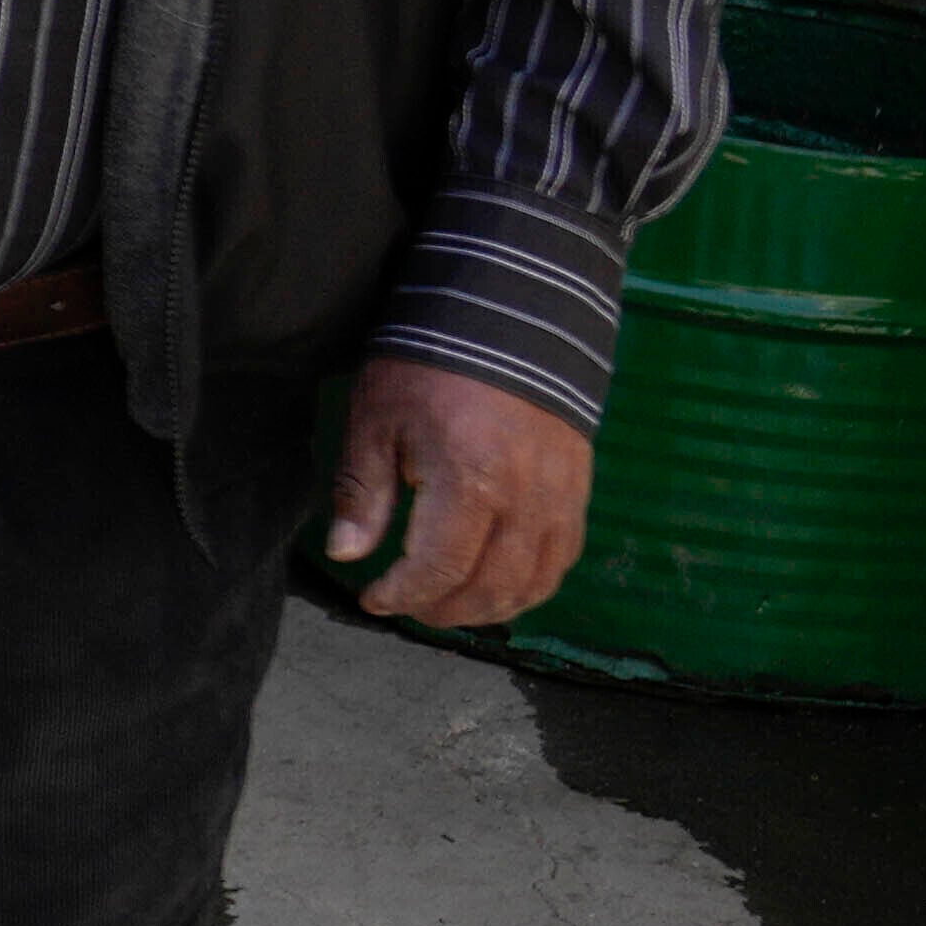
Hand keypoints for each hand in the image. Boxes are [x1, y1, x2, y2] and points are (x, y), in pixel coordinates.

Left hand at [322, 356, 592, 632]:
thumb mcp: (378, 420)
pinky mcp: (579, 489)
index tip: (374, 599)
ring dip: (489, 608)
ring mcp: (560, 497)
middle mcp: (525, 499)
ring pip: (533, 583)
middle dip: (443, 610)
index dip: (404, 596)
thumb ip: (364, 493)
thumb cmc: (432, 364)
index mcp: (470, 481)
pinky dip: (530, 584)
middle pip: (490, 588)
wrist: (509, 314)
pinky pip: (562, 557)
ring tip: (448, 603)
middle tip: (409, 606)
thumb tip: (346, 554)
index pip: (439, 569)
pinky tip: (497, 583)